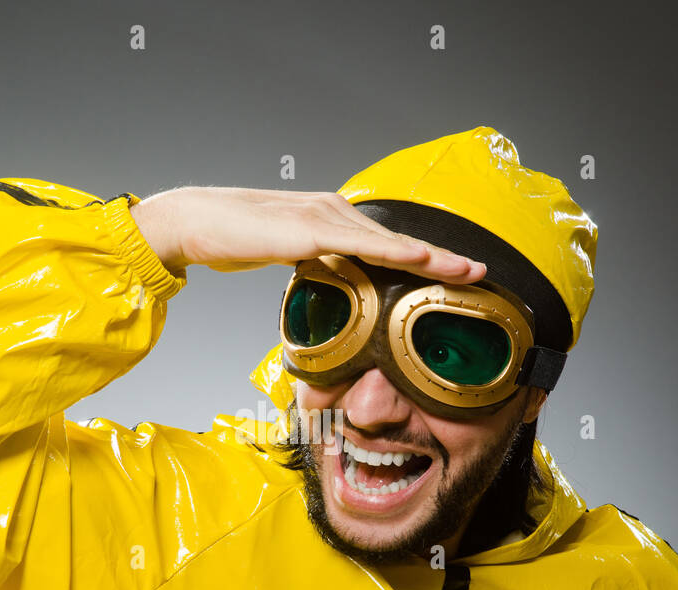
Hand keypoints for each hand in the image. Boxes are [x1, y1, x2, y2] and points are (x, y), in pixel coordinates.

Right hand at [129, 186, 486, 283]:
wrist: (196, 222)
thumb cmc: (234, 238)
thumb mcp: (285, 257)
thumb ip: (313, 267)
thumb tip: (333, 289)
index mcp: (332, 219)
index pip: (387, 244)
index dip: (425, 260)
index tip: (457, 276)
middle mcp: (335, 212)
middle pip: (399, 241)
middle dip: (443, 260)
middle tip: (481, 275)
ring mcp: (325, 217)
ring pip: (390, 242)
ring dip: (432, 257)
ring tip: (467, 273)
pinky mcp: (310, 229)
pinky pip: (363, 245)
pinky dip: (397, 253)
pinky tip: (422, 261)